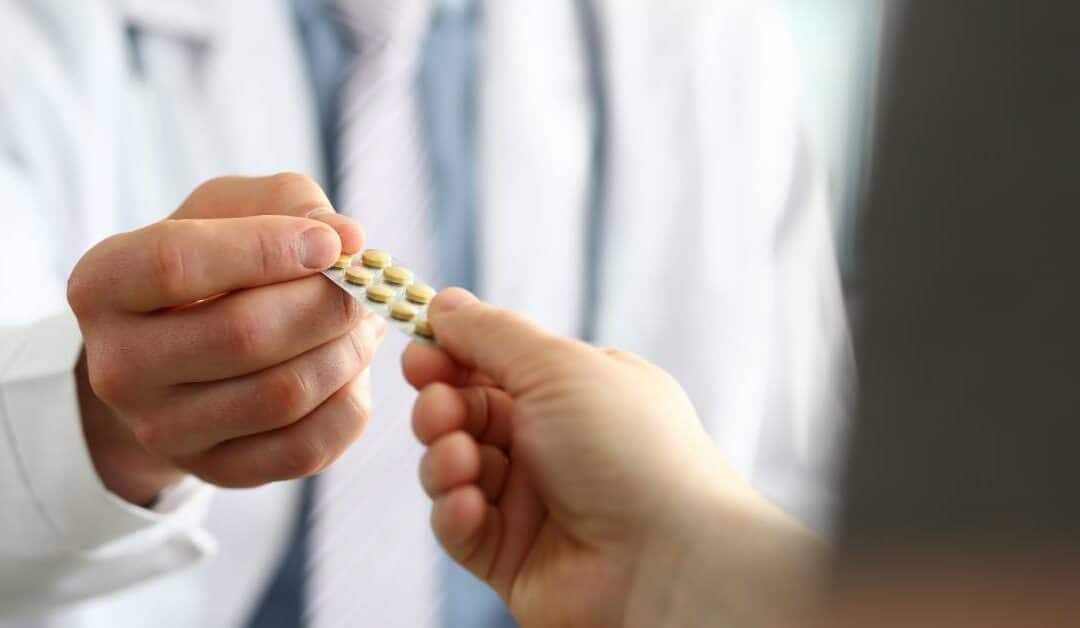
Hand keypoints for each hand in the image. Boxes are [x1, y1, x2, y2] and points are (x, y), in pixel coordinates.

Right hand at [70, 173, 383, 504]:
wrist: (181, 352)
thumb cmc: (213, 264)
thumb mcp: (231, 210)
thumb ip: (289, 203)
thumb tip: (348, 237)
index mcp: (103, 285)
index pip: (177, 263)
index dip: (268, 248)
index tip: (332, 244)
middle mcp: (118, 366)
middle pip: (244, 335)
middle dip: (327, 305)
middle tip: (363, 288)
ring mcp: (163, 430)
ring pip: (283, 394)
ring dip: (347, 352)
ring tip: (361, 323)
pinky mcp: (215, 471)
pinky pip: (306, 447)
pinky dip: (349, 401)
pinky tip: (349, 370)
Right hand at [403, 289, 823, 626]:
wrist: (670, 558)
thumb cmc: (628, 449)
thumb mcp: (559, 366)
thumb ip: (493, 334)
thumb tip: (445, 302)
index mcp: (575, 392)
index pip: (496, 365)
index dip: (453, 355)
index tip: (421, 347)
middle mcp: (554, 444)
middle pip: (468, 414)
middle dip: (442, 405)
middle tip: (438, 403)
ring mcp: (533, 502)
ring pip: (455, 469)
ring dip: (445, 458)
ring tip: (461, 458)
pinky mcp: (514, 557)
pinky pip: (462, 528)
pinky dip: (456, 513)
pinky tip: (468, 504)